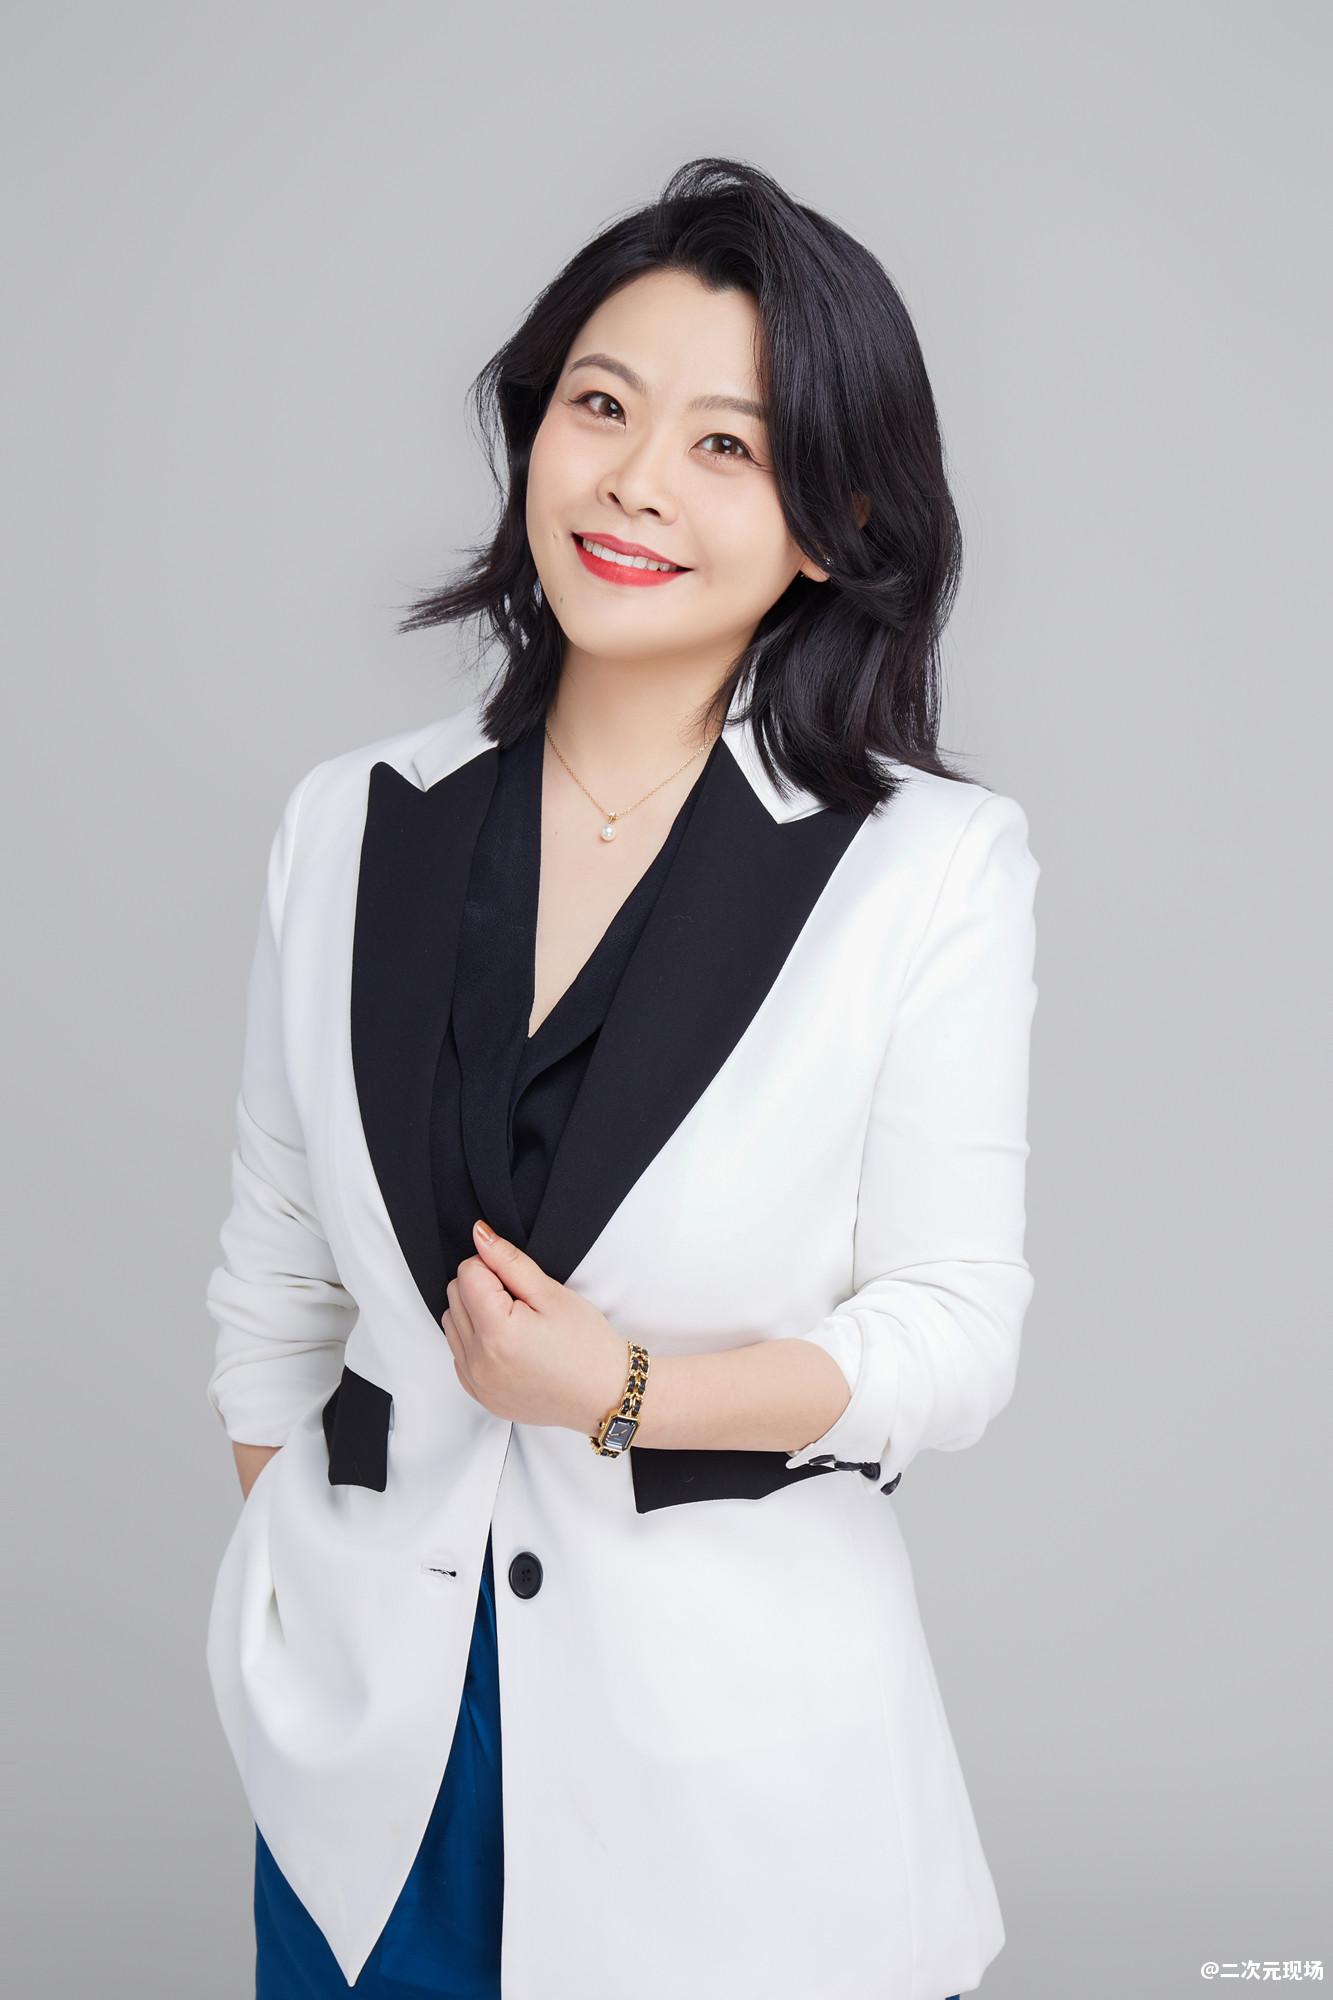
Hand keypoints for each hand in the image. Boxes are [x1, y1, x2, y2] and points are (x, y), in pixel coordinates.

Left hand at [442, 1219, 629, 1434]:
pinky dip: (477, 1341)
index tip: (521, 1284)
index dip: (494, 1268)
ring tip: (515, 1323)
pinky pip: (459, 1353)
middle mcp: (478, 1362)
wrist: (605, 1396)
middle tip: (522, 1303)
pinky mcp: (480, 1395)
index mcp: (497, 1333)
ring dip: (475, 1314)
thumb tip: (479, 1235)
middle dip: (482, 1288)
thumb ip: (509, 1261)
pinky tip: (509, 1345)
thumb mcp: (552, 1294)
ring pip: (452, 1323)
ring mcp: (477, 1383)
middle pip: (454, 1296)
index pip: (467, 1273)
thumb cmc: (588, 1347)